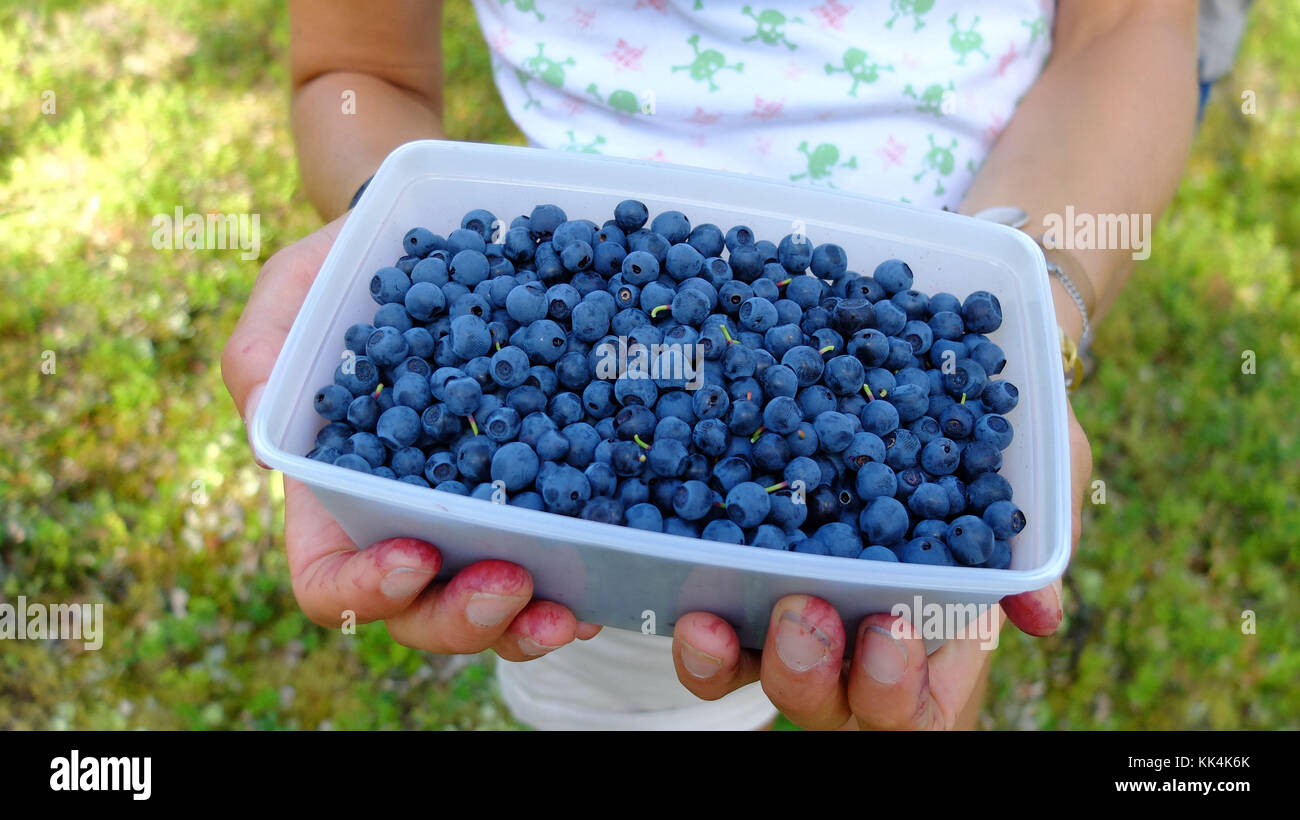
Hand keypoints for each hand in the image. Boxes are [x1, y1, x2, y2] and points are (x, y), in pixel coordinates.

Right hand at [220, 216, 598, 659]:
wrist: (443, 249)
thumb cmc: (351, 273)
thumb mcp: (297, 290)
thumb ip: (265, 350)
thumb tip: (266, 435)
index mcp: (334, 494)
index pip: (329, 580)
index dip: (365, 590)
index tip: (416, 555)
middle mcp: (407, 522)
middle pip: (421, 613)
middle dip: (465, 617)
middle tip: (514, 583)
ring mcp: (477, 516)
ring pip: (496, 606)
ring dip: (531, 622)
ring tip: (574, 609)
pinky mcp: (539, 492)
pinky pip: (558, 551)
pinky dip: (583, 573)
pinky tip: (614, 563)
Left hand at [671, 402, 1091, 728]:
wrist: (937, 375)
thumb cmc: (1000, 443)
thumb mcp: (1044, 477)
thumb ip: (1038, 542)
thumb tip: (1039, 616)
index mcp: (928, 644)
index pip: (912, 710)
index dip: (892, 688)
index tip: (888, 628)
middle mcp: (849, 641)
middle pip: (817, 699)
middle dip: (804, 669)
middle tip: (803, 612)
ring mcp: (786, 603)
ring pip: (743, 662)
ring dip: (720, 654)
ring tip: (707, 619)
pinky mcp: (737, 557)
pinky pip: (702, 588)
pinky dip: (680, 582)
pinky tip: (661, 552)